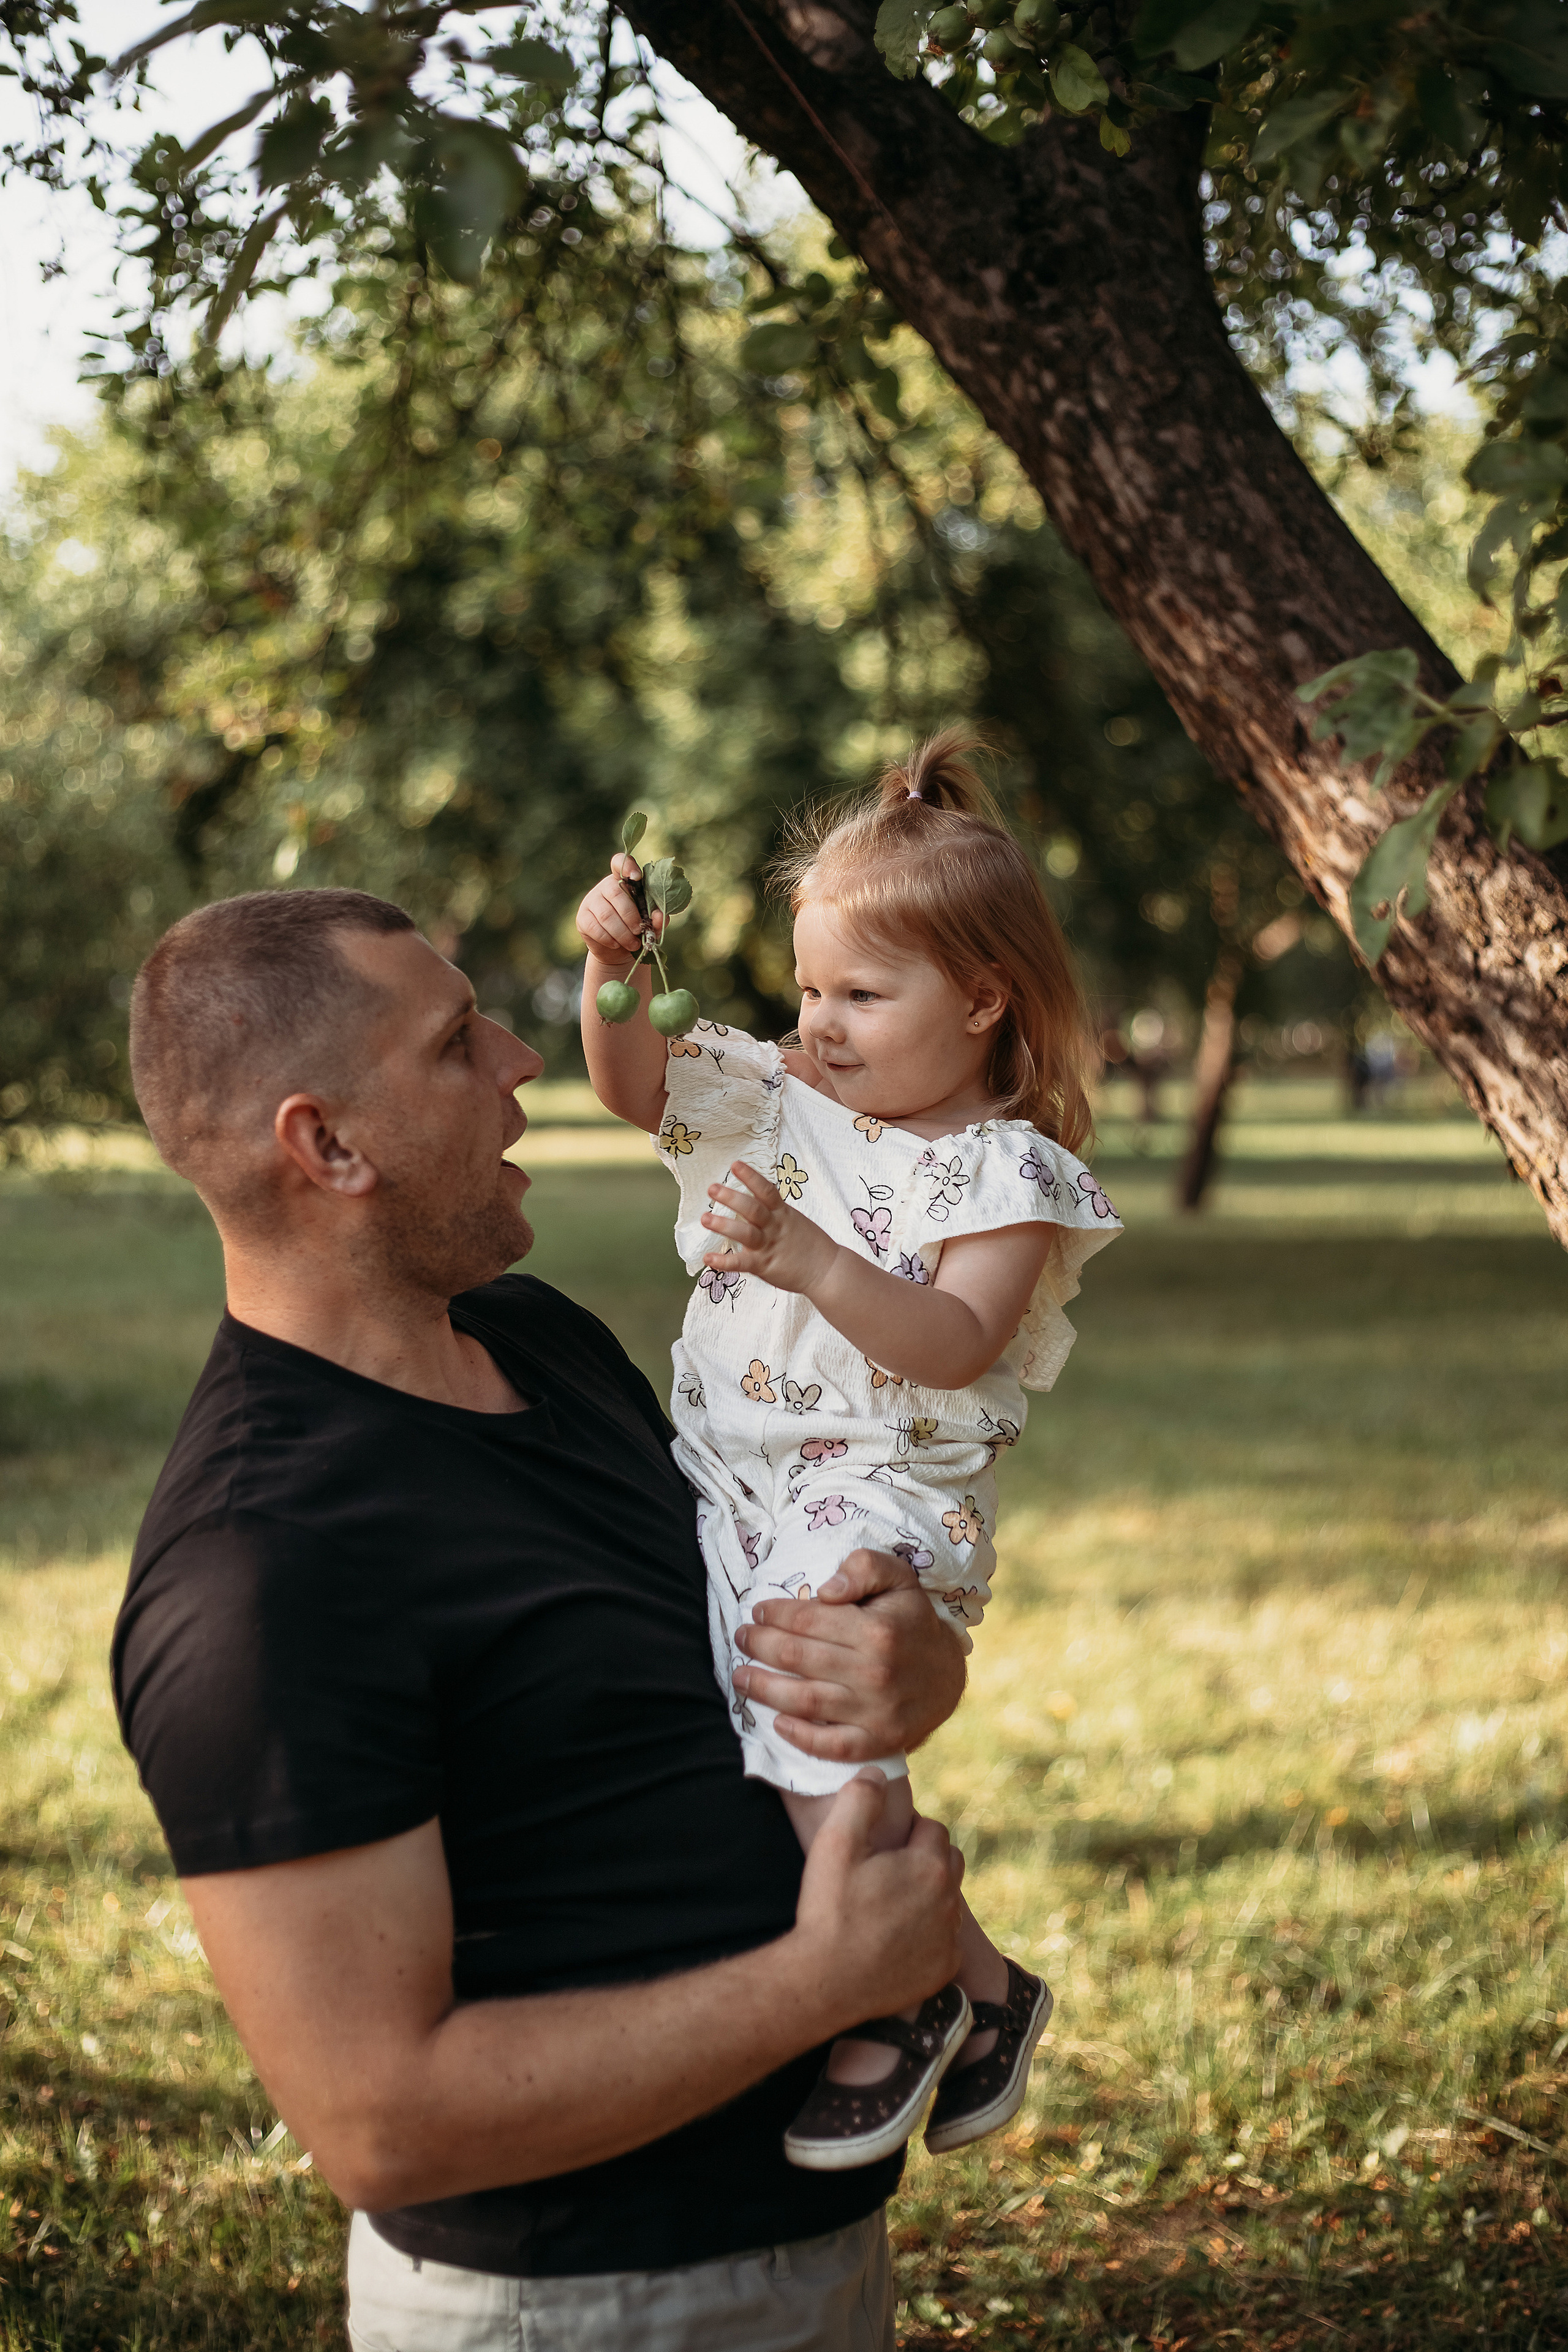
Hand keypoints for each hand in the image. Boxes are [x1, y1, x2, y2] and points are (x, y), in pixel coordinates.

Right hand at [576, 853, 662, 964]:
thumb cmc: (636, 930)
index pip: (619, 863)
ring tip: (633, 943)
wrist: (616, 951)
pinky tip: (616, 944)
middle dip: (630, 916)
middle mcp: (605, 886)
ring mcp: (591, 900)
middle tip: (639, 930)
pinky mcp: (582, 917)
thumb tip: (659, 915)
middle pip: (616, 893)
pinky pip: (595, 927)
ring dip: (622, 933)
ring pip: (606, 915)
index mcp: (624, 881)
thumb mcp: (650, 924)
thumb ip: (657, 919)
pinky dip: (609, 939)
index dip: (627, 866)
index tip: (637, 877)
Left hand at [700, 1160, 838, 1292]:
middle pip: (752, 1208)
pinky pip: (743, 1263)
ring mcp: (770, 1246)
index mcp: (783, 1214)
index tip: (735, 1164)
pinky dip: (724, 1262)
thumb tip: (754, 1204)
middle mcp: (775, 1227)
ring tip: (705, 1218)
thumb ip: (775, 1213)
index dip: (751, 1177)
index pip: (766, 1190)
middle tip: (712, 1188)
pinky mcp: (765, 1266)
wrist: (828, 1271)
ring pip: (745, 1233)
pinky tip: (708, 1259)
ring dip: (724, 1225)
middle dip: (732, 1197)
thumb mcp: (795, 1222)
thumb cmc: (810, 1246)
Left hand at [734, 1547, 967, 1760]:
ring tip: (741, 1677)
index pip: (808, 1620)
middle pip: (798, 1658)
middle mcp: (875, 1672)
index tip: (758, 1611)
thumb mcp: (898, 1578)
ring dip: (764, 1689)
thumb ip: (863, 1569)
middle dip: (759, 1646)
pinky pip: (832, 1745)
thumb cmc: (910, 1621)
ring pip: (805, 1701)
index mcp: (877, 1630)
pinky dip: (801, 1737)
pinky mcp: (878, 1742)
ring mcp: (876, 1711)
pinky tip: (777, 1723)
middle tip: (741, 1639)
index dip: (775, 1613)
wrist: (947, 1675)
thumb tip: (825, 1592)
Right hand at [792, 1771, 963, 2023]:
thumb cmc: (829, 1909)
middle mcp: (948, 1901)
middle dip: (925, 1859)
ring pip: (948, 1901)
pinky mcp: (943, 1969)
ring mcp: (948, 1938)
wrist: (825, 1981)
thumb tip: (877, 1772)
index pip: (932, 1829)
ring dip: (927, 1895)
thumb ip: (859, 1798)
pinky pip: (945, 1939)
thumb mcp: (835, 1842)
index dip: (906, 1834)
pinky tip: (896, 1937)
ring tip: (889, 1904)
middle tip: (886, 1872)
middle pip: (948, 1862)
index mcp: (929, 1865)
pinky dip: (928, 1934)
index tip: (879, 1850)